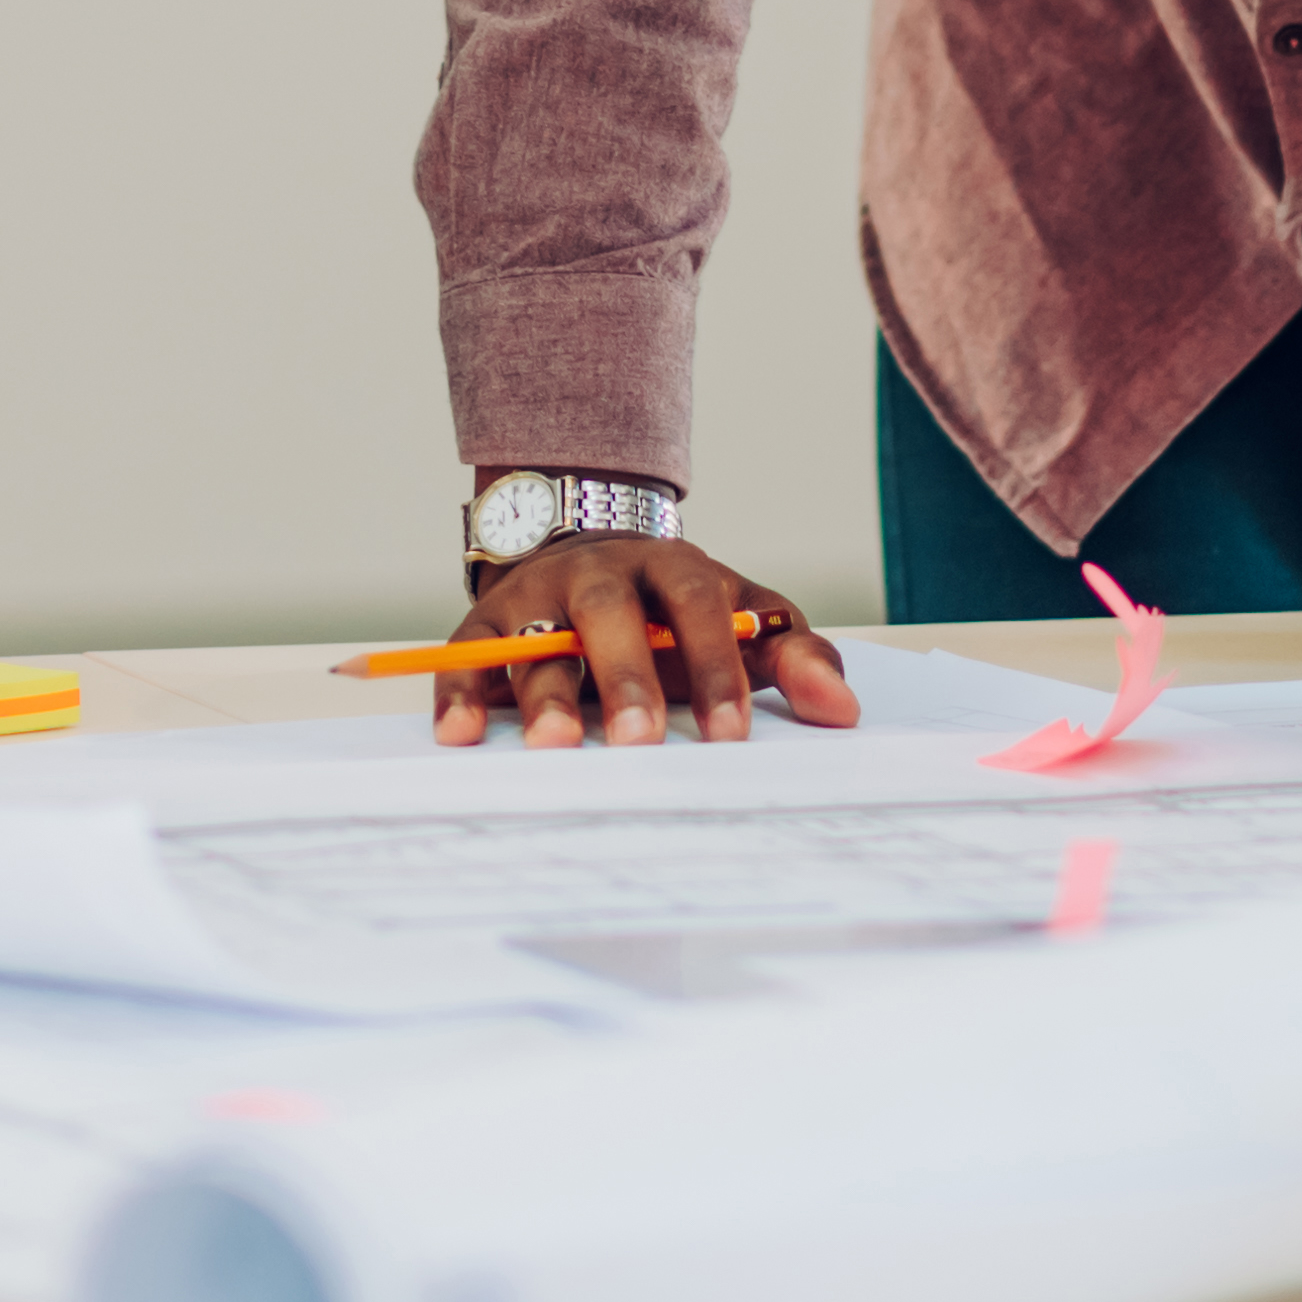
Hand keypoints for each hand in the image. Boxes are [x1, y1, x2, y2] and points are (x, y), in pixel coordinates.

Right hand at [433, 533, 860, 751]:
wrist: (586, 554)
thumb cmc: (673, 612)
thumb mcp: (740, 619)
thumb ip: (793, 658)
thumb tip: (842, 711)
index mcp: (671, 566)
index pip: (698, 605)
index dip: (715, 666)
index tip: (729, 735)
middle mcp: (597, 573)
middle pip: (609, 615)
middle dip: (626, 676)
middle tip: (641, 743)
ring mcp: (535, 597)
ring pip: (535, 639)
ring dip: (544, 693)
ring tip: (555, 746)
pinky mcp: (482, 625)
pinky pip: (466, 656)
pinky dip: (459, 693)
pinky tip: (462, 736)